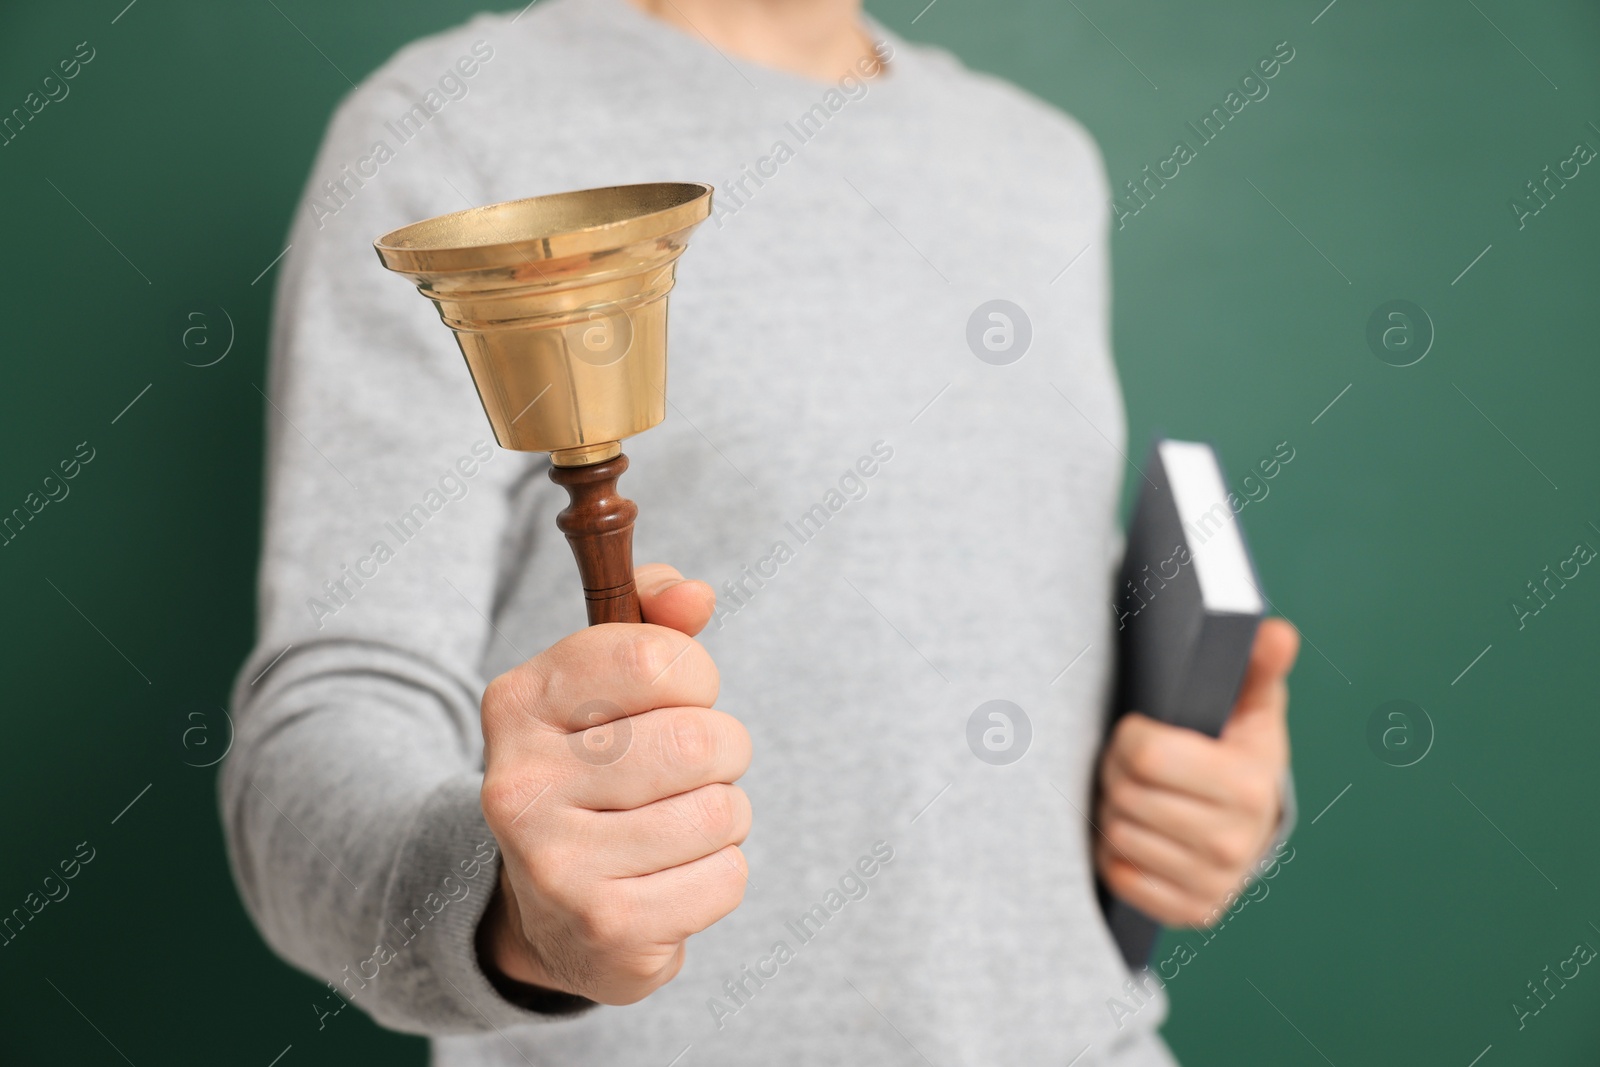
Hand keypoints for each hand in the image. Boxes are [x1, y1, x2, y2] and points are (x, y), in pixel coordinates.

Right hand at [477, 564, 750, 1004]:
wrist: (552, 912)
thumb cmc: (597, 771)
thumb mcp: (606, 687)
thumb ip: (653, 623)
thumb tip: (694, 596)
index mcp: (518, 701)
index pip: (654, 658)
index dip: (696, 677)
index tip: (681, 697)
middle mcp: (521, 781)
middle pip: (700, 740)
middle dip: (723, 752)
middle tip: (690, 770)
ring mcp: (556, 863)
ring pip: (722, 810)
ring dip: (725, 815)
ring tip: (679, 824)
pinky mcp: (604, 926)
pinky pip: (726, 877)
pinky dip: (720, 874)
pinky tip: (673, 877)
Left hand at [1094, 618, 1298, 926]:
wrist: (1256, 826)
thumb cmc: (1239, 751)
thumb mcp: (1251, 704)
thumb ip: (1257, 664)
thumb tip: (1275, 632)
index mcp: (1249, 783)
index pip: (1145, 754)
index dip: (1129, 737)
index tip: (1138, 731)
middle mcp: (1235, 840)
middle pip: (1125, 795)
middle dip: (1116, 773)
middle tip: (1129, 765)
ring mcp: (1215, 882)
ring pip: (1117, 836)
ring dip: (1114, 812)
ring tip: (1135, 796)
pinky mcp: (1193, 911)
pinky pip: (1121, 877)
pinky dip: (1116, 854)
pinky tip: (1138, 834)